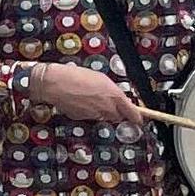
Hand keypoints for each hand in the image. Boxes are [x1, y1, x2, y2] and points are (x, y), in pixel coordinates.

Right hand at [27, 62, 145, 125]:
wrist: (55, 83)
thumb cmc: (76, 76)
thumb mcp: (100, 78)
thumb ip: (112, 91)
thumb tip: (117, 98)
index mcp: (114, 96)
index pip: (132, 113)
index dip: (137, 117)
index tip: (139, 119)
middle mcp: (106, 108)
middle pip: (117, 116)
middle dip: (116, 111)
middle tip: (108, 102)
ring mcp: (94, 115)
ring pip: (103, 116)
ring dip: (101, 110)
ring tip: (90, 97)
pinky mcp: (82, 118)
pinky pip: (90, 116)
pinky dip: (88, 110)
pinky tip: (80, 100)